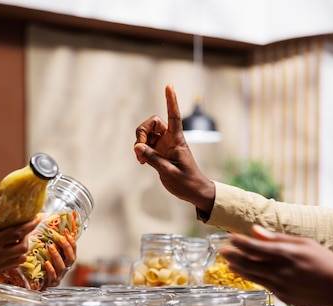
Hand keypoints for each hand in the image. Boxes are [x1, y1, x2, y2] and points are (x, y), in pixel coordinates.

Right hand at [0, 192, 39, 277]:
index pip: (16, 234)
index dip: (29, 225)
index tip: (36, 216)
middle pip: (23, 246)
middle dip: (28, 235)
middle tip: (26, 225)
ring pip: (22, 257)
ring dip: (25, 245)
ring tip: (21, 236)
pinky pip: (16, 263)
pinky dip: (19, 254)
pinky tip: (15, 246)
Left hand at [42, 229, 76, 288]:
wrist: (33, 285)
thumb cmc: (40, 267)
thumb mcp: (46, 254)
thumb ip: (50, 244)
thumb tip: (47, 228)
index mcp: (65, 262)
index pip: (73, 251)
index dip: (72, 242)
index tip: (66, 233)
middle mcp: (64, 269)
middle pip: (71, 259)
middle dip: (67, 248)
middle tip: (60, 238)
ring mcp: (58, 277)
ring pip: (62, 267)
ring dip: (57, 256)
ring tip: (51, 247)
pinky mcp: (50, 284)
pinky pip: (52, 277)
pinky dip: (51, 270)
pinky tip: (47, 263)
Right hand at [133, 84, 214, 214]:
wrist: (194, 191)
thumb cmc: (186, 182)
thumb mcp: (168, 172)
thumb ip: (152, 158)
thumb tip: (138, 147)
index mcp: (177, 140)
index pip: (174, 116)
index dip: (171, 101)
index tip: (169, 86)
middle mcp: (170, 139)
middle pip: (152, 122)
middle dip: (142, 132)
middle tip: (140, 148)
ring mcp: (164, 144)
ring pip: (147, 133)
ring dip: (140, 143)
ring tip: (141, 159)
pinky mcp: (159, 152)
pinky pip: (145, 144)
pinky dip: (140, 151)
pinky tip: (142, 161)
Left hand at [220, 225, 332, 305]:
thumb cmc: (325, 262)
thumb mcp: (304, 244)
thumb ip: (277, 238)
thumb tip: (254, 230)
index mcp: (286, 254)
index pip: (254, 247)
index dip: (239, 242)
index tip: (230, 238)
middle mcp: (280, 271)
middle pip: (248, 263)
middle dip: (233, 256)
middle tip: (222, 251)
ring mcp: (280, 286)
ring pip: (252, 276)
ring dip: (239, 268)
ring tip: (230, 263)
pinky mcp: (283, 297)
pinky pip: (264, 286)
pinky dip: (254, 278)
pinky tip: (247, 274)